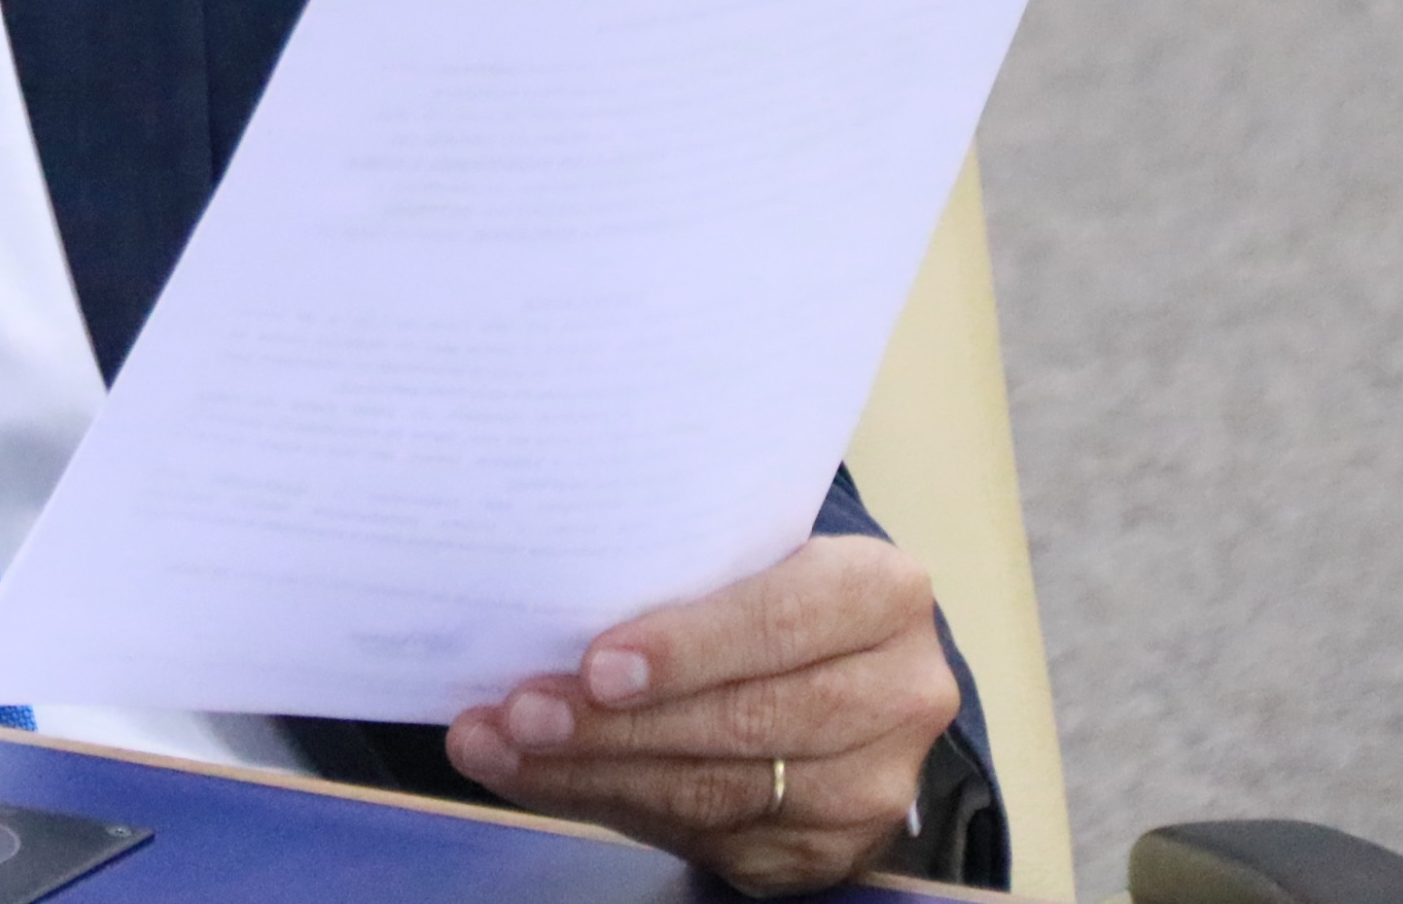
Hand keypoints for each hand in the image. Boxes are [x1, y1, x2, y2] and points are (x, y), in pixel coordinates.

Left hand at [441, 536, 962, 896]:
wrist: (837, 662)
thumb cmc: (763, 585)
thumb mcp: (746, 553)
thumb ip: (679, 571)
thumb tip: (543, 594)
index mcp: (883, 593)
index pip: (781, 621)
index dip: (686, 649)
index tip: (595, 666)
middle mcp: (901, 692)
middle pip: (747, 720)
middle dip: (616, 726)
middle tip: (518, 715)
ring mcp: (873, 784)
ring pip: (721, 791)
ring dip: (593, 773)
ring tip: (501, 747)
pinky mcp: (830, 849)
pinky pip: (709, 839)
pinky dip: (612, 807)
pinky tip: (543, 781)